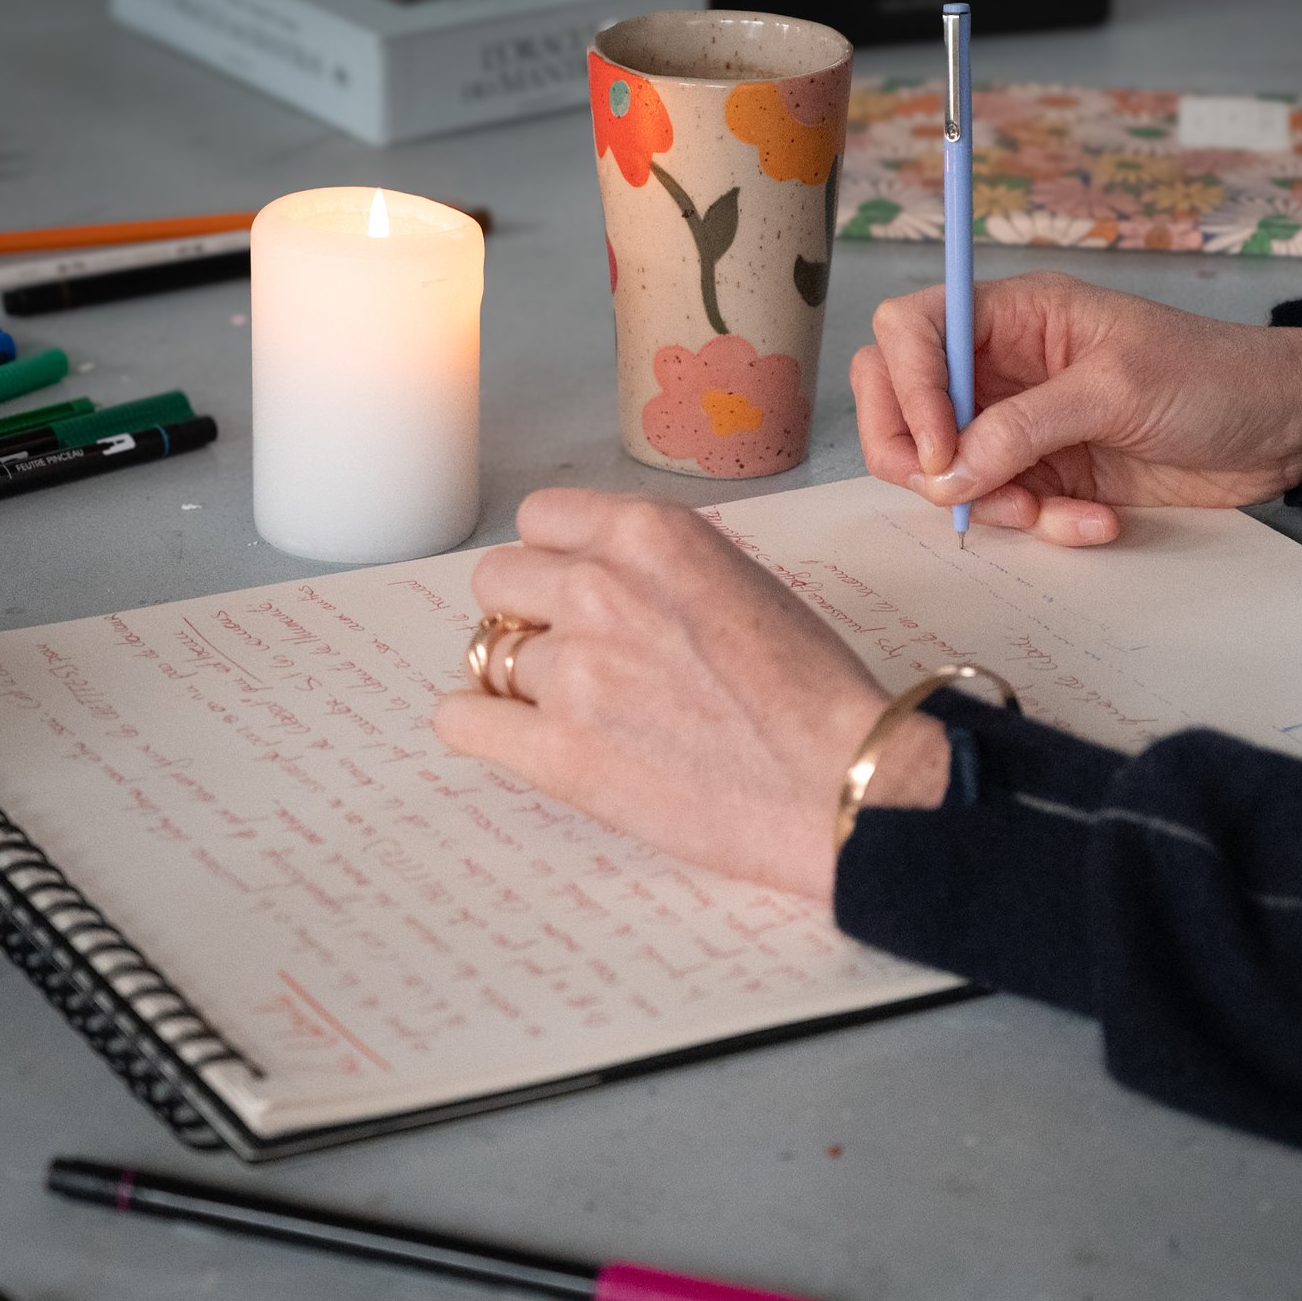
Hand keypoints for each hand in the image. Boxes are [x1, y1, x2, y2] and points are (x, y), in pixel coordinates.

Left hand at [432, 490, 949, 901]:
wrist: (840, 781)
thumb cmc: (811, 692)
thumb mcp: (738, 579)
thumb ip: (654, 568)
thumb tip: (589, 580)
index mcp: (650, 535)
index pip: (540, 519)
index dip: (554, 560)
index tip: (574, 594)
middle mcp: (600, 588)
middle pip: (497, 581)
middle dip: (527, 616)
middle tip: (573, 657)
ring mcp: (573, 672)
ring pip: (487, 657)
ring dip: (525, 684)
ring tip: (585, 716)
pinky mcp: (558, 752)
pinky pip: (461, 721)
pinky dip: (481, 728)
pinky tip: (521, 740)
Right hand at [852, 271, 1301, 545]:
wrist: (1282, 429)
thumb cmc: (1212, 376)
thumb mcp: (1117, 388)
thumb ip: (1024, 426)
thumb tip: (946, 469)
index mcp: (1013, 314)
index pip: (910, 330)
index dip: (905, 387)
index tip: (936, 447)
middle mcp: (1001, 365)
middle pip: (901, 401)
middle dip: (916, 456)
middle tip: (956, 494)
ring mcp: (1019, 423)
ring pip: (946, 468)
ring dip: (988, 503)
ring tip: (1048, 511)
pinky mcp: (1047, 473)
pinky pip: (1007, 506)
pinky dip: (1042, 525)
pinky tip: (1096, 521)